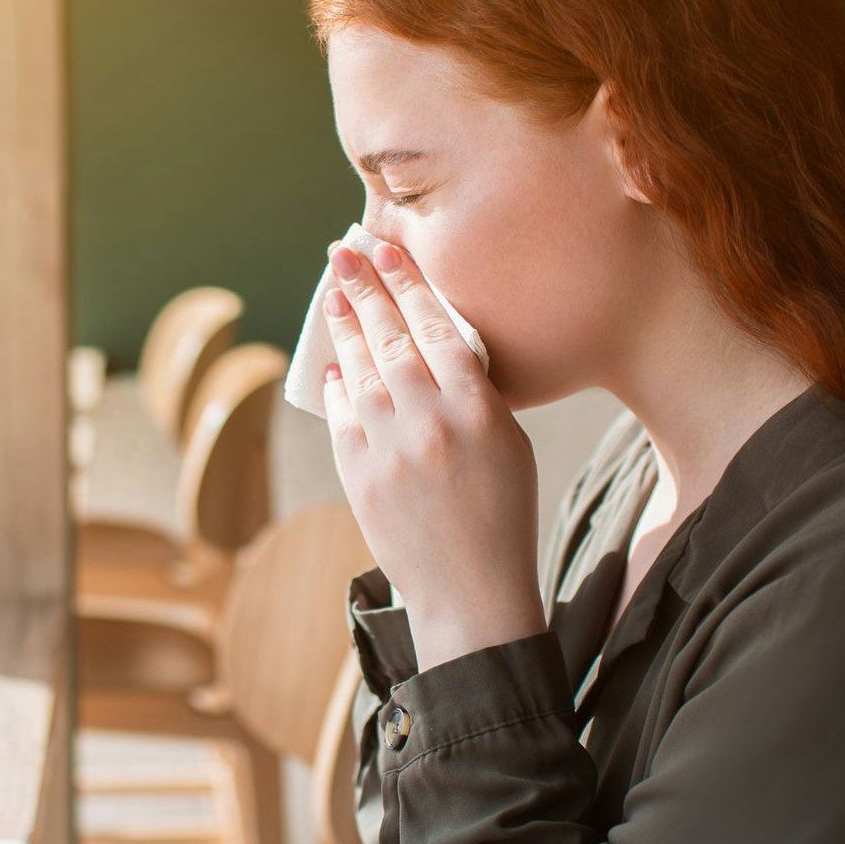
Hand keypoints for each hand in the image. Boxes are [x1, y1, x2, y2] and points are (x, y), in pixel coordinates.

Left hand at [321, 238, 545, 670]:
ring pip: (361, 371)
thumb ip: (474, 394)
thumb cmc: (503, 516)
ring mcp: (389, 449)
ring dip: (345, 328)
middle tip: (342, 253)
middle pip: (391, 339)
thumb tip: (433, 345)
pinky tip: (334, 363)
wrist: (471, 593)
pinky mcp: (359, 477)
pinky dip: (337, 386)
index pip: (438, 328)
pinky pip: (342, 416)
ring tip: (333, 293)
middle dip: (364, 290)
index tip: (387, 250)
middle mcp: (430, 422)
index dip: (409, 285)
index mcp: (479, 409)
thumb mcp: (510, 445)